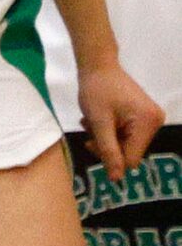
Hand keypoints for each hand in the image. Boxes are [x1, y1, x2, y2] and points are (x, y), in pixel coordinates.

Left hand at [77, 57, 165, 178]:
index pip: (131, 158)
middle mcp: (155, 122)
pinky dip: (109, 130)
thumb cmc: (96, 90)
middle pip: (129, 152)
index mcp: (149, 123)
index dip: (110, 158)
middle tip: (89, 131)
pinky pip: (125, 134)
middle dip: (106, 145)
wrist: (98, 66)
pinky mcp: (142, 117)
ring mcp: (150, 119)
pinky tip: (98, 119)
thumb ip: (108, 151)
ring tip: (91, 121)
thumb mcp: (99, 123)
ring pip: (124, 144)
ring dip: (105, 137)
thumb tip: (116, 179)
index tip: (91, 143)